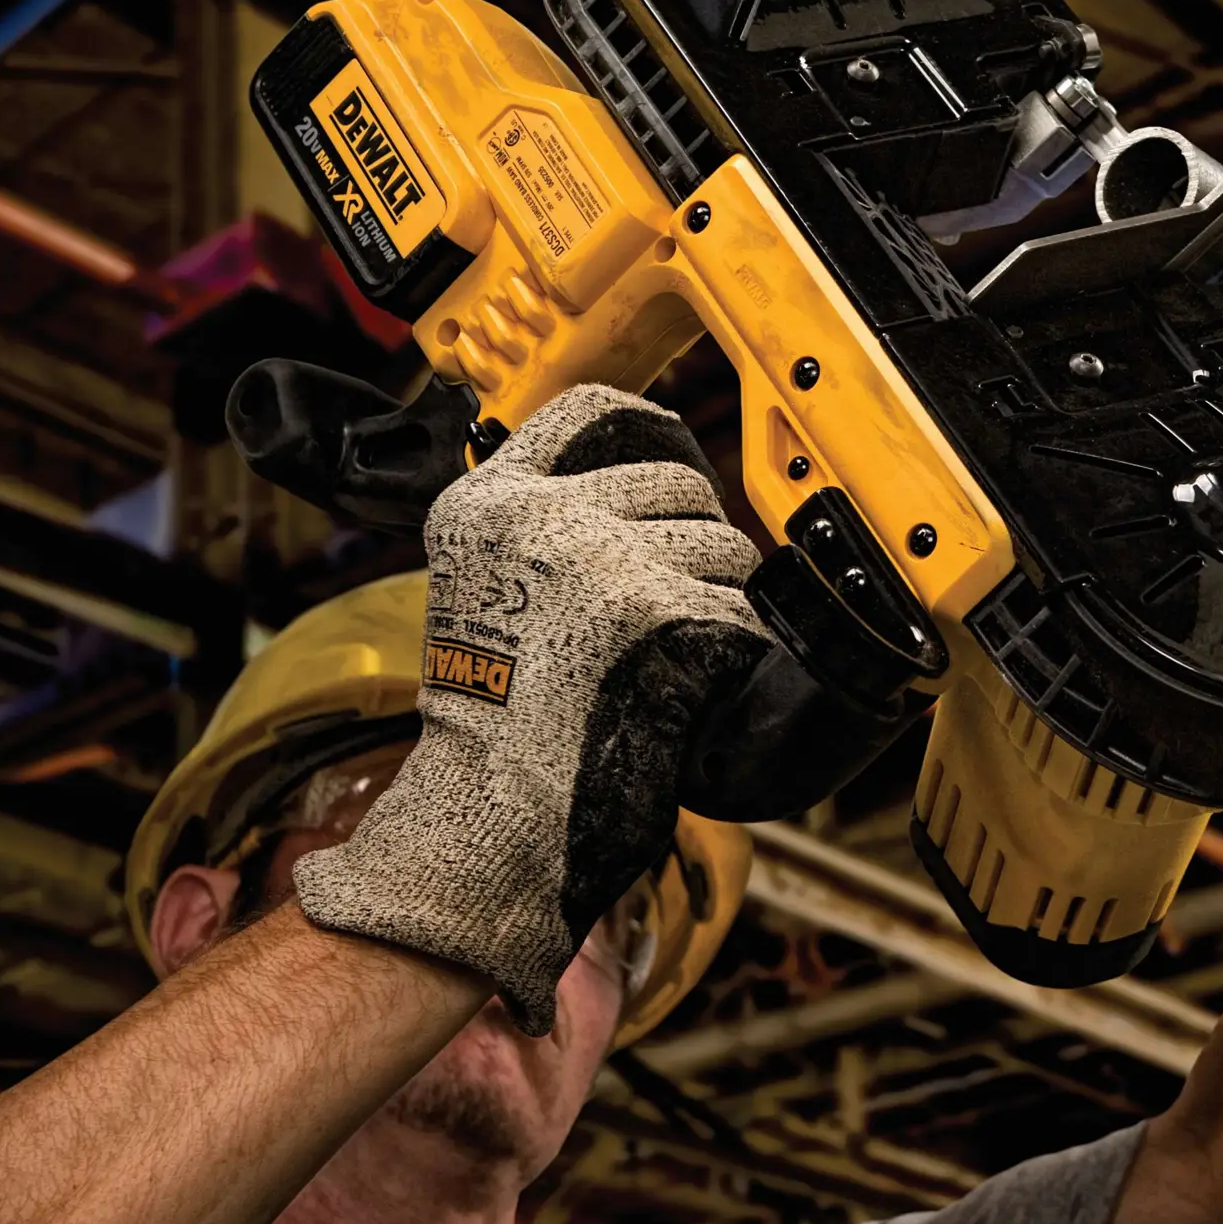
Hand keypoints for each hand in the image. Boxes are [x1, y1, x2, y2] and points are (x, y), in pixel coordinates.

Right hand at [294, 385, 771, 1033]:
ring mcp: (599, 557)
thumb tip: (636, 503)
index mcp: (488, 503)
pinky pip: (738, 611)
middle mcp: (540, 515)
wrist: (483, 812)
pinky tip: (704, 683)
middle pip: (678, 484)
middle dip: (698, 538)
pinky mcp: (653, 609)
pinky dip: (739, 649)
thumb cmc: (488, 725)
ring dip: (723, 596)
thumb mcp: (483, 592)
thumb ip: (539, 535)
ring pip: (722, 546)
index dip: (645, 423)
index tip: (671, 443)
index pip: (586, 411)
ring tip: (684, 650)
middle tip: (681, 598)